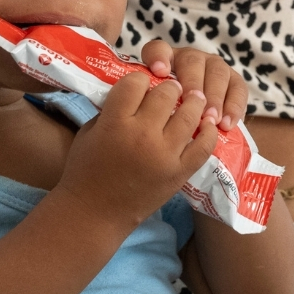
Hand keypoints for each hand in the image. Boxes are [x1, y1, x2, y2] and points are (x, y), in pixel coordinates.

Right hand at [59, 72, 218, 224]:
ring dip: (193, 102)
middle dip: (169, 87)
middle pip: (167, 93)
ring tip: (194, 99)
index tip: (142, 86)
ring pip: (190, 113)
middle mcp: (142, 134)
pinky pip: (204, 145)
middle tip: (171, 90)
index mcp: (114, 122)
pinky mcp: (180, 172)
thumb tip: (136, 91)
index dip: (140, 80)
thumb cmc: (85, 170)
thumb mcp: (89, 131)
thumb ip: (112, 109)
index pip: (137, 82)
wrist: (94, 214)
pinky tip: (207, 123)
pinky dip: (208, 131)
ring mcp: (165, 154)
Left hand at [141, 39, 247, 130]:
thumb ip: (149, 104)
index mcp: (166, 60)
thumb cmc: (171, 116)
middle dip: (194, 84)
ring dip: (215, 97)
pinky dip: (234, 107)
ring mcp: (214, 67)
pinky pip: (238, 89)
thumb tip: (141, 108)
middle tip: (192, 105)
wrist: (198, 122)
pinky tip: (227, 124)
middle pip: (192, 61)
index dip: (158, 58)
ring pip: (217, 73)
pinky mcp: (234, 80)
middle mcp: (191, 59)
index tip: (159, 71)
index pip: (158, 50)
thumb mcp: (156, 110)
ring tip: (211, 120)